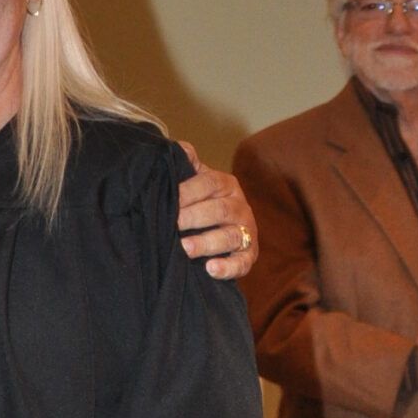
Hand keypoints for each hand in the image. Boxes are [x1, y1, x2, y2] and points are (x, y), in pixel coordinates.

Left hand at [177, 148, 257, 279]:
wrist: (217, 232)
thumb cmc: (199, 203)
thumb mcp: (194, 182)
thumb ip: (186, 167)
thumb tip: (179, 148)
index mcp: (226, 185)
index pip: (210, 183)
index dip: (189, 191)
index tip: (168, 200)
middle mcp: (239, 207)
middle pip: (219, 210)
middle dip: (194, 217)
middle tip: (172, 225)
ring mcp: (246, 232)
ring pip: (230, 236)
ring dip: (206, 243)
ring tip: (184, 248)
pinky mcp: (248, 256)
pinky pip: (241, 263)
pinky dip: (227, 268)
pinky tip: (210, 269)